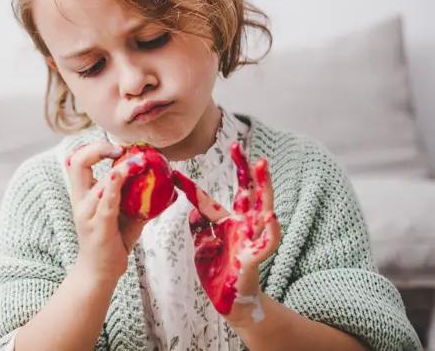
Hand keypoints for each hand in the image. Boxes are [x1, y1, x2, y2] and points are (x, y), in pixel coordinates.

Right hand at [65, 142, 147, 284]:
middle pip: (77, 163)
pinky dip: (113, 186)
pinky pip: (105, 203)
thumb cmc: (112, 242)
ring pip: (97, 183)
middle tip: (119, 148)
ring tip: (139, 161)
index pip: (78, 160)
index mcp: (83, 194)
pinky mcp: (99, 228)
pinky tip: (122, 174)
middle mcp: (81, 201)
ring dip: (120, 169)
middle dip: (97, 149)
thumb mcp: (126, 215)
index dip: (94, 147)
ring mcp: (88, 215)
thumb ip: (140, 198)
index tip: (117, 147)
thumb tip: (168, 186)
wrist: (98, 274)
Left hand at [172, 141, 281, 325]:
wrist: (229, 302)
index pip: (209, 201)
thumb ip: (199, 226)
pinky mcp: (254, 257)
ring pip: (261, 209)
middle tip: (240, 147)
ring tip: (262, 166)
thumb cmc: (219, 272)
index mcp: (227, 224)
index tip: (175, 174)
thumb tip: (194, 208)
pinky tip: (272, 217)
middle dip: (245, 170)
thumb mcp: (202, 245)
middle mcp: (241, 226)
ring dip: (263, 188)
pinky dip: (272, 230)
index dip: (193, 188)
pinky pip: (267, 243)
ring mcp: (250, 240)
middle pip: (246, 193)